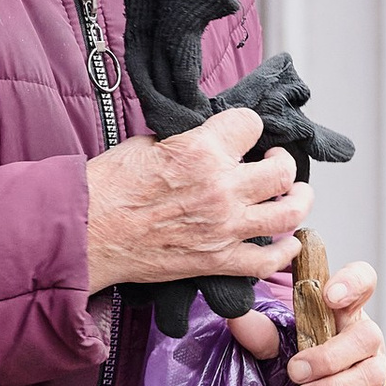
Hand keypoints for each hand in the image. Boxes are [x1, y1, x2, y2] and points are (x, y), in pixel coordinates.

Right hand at [84, 106, 306, 297]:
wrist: (87, 235)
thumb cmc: (107, 189)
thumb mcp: (149, 144)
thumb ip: (188, 143)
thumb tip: (205, 142)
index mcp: (202, 151)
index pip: (252, 124)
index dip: (248, 127)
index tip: (243, 134)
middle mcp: (221, 188)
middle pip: (281, 171)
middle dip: (282, 164)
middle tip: (273, 165)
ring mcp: (223, 228)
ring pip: (288, 212)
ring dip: (298, 202)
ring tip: (295, 196)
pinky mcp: (217, 261)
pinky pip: (268, 260)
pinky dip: (285, 252)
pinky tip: (287, 242)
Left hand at [271, 260, 385, 385]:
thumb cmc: (287, 374)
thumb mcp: (270, 352)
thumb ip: (260, 336)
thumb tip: (238, 317)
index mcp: (342, 315)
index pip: (361, 283)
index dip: (352, 283)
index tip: (329, 296)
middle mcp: (362, 342)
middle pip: (367, 336)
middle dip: (330, 355)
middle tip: (295, 371)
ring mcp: (372, 376)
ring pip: (371, 375)